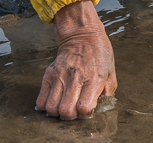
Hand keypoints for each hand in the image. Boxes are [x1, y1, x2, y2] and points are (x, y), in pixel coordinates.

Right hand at [37, 0, 116, 119]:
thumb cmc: (99, 54)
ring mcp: (60, 76)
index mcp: (94, 79)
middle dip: (70, 116)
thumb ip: (108, 93)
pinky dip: (46, 105)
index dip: (85, 114)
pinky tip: (55, 100)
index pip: (84, 108)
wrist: (83, 35)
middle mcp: (76, 78)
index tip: (87, 109)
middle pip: (66, 111)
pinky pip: (41, 99)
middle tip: (74, 110)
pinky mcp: (49, 74)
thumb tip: (102, 109)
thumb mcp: (111, 72)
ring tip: (64, 105)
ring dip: (58, 111)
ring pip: (52, 108)